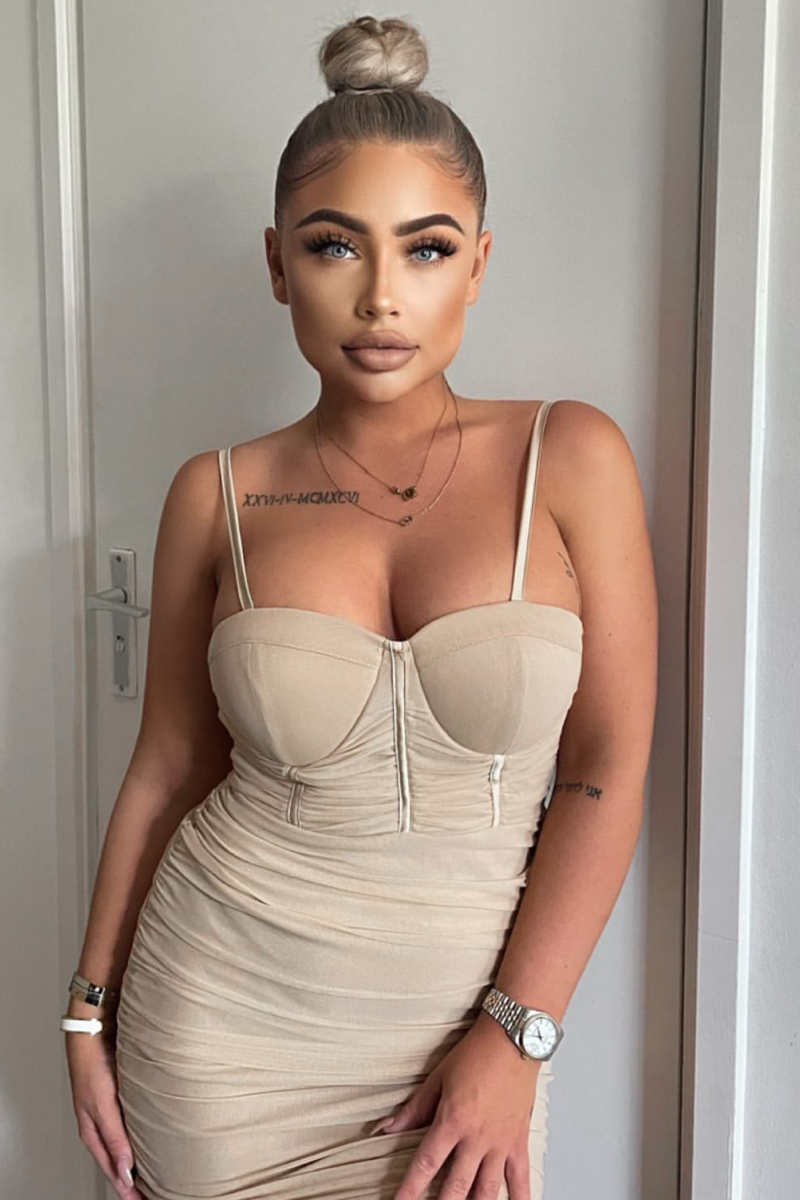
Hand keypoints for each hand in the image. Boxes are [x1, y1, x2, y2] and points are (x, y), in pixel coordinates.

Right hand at [64, 1016, 143, 1199]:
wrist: (94, 1028)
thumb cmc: (92, 1063)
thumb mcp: (103, 1105)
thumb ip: (115, 1137)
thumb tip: (126, 1171)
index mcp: (93, 1131)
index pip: (113, 1169)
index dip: (127, 1189)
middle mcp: (102, 1123)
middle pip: (119, 1160)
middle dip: (133, 1180)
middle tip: (152, 1194)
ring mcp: (112, 1109)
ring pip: (127, 1143)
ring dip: (139, 1159)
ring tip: (157, 1173)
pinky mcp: (122, 1095)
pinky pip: (133, 1123)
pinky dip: (142, 1136)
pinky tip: (155, 1137)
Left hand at [373, 1011, 542, 1199]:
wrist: (512, 1039)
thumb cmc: (476, 1053)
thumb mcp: (438, 1078)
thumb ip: (415, 1108)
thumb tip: (388, 1128)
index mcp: (453, 1120)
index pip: (426, 1164)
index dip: (410, 1190)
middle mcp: (477, 1138)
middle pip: (455, 1187)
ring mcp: (500, 1143)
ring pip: (486, 1191)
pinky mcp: (519, 1142)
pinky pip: (521, 1180)